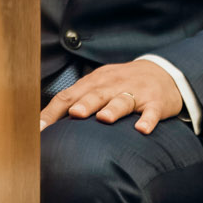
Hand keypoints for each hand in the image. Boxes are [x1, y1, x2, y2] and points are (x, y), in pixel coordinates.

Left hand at [38, 59, 183, 133]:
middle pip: (96, 95)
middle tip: (74, 115)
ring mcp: (135, 93)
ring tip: (104, 118)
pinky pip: (151, 112)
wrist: (164, 72)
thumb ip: (76, 100)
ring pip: (122, 101)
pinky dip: (147, 120)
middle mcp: (113, 85)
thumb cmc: (121, 84)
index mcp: (94, 82)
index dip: (53, 112)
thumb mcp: (99, 86)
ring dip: (113, 109)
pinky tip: (142, 129)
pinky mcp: (156, 102)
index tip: (38, 129)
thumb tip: (42, 126)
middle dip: (85, 104)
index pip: (69, 96)